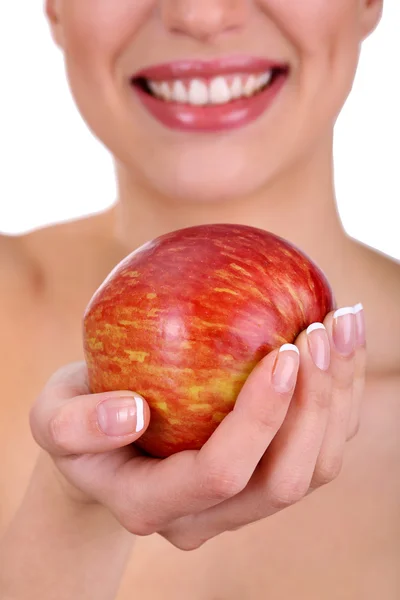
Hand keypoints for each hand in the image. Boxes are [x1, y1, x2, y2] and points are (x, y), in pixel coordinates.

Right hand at [29, 304, 365, 550]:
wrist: (105, 444)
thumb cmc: (76, 425)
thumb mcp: (51, 418)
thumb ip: (74, 424)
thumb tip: (131, 412)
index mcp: (154, 504)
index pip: (221, 474)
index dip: (260, 419)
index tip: (282, 350)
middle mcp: (207, 516)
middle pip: (285, 481)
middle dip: (315, 407)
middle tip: (321, 330)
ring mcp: (242, 500)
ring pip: (315, 467)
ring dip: (340, 397)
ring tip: (345, 323)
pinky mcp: (264, 472)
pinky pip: (318, 443)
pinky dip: (339, 393)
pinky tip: (341, 338)